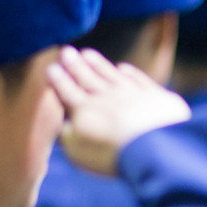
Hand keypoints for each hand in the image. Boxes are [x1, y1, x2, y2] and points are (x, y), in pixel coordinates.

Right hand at [48, 46, 190, 174]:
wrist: (155, 147)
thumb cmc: (111, 155)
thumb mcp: (78, 152)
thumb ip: (68, 136)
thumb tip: (66, 125)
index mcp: (84, 110)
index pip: (67, 91)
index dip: (59, 80)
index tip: (51, 68)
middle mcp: (106, 96)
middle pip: (87, 78)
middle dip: (75, 65)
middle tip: (66, 51)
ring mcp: (132, 92)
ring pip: (111, 74)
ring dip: (98, 64)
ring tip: (87, 54)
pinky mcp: (155, 95)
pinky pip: (138, 79)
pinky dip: (129, 73)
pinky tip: (123, 68)